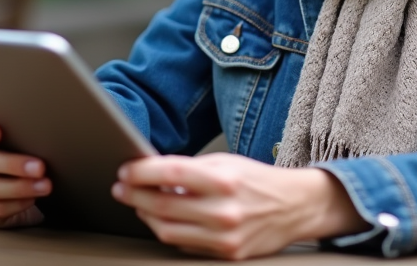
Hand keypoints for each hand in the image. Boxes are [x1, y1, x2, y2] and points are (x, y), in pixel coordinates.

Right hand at [0, 116, 49, 228]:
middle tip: (39, 166)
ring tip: (44, 184)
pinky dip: (17, 203)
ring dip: (20, 186)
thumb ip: (13, 128)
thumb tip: (39, 124)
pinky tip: (33, 198)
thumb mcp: (10, 134)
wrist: (13, 180)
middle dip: (12, 164)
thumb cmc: (14, 147)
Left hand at [111, 152, 366, 259]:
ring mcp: (224, 236)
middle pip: (162, 205)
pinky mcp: (226, 254)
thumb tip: (151, 171)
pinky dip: (170, 231)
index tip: (125, 171)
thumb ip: (190, 169)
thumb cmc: (257, 180)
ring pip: (168, 231)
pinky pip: (185, 245)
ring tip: (139, 204)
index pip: (169, 173)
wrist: (295, 207)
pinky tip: (164, 219)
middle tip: (121, 188)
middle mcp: (223, 209)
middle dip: (134, 195)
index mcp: (223, 179)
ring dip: (147, 216)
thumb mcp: (226, 163)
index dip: (141, 172)